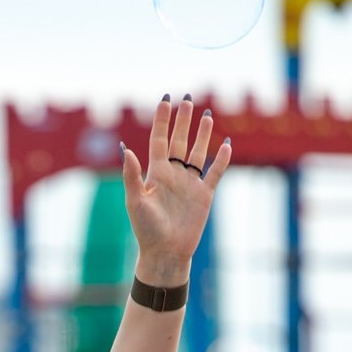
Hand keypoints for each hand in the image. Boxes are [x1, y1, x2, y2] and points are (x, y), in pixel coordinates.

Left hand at [120, 95, 230, 283]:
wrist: (165, 252)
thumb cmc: (146, 229)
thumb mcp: (135, 201)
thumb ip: (131, 175)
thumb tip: (125, 148)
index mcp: (155, 173)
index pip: (159, 139)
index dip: (161, 120)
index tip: (165, 100)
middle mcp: (173, 174)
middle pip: (179, 141)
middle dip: (183, 121)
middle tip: (187, 99)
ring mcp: (189, 183)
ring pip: (198, 152)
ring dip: (202, 135)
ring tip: (207, 115)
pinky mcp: (204, 195)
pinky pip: (214, 173)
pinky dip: (221, 159)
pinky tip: (226, 144)